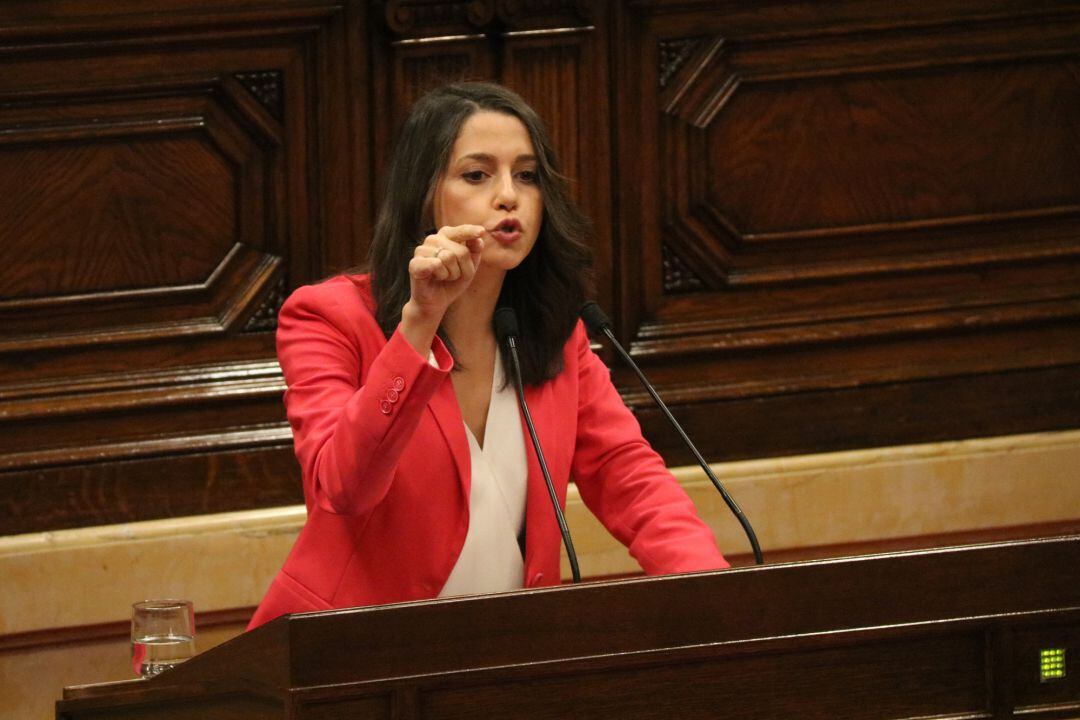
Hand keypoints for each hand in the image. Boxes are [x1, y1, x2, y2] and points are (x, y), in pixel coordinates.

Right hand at [400, 225, 484, 352]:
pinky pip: (436, 265)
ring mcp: (422, 250)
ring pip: (449, 258)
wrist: (436, 302)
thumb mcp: (469, 267)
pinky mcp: (414, 263)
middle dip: (463, 269)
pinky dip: (441, 275)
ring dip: (451, 274)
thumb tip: (478, 238)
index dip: (471, 231)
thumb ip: (474, 251)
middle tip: (453, 275)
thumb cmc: (452, 282)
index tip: (481, 232)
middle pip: (461, 251)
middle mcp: (433, 239)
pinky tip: (434, 278)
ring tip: (443, 277)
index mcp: (446, 237)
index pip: (461, 231)